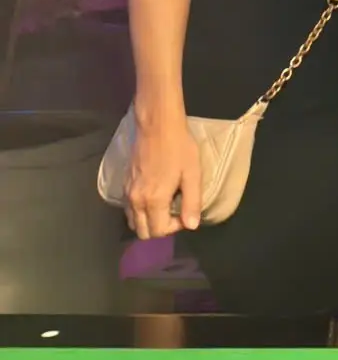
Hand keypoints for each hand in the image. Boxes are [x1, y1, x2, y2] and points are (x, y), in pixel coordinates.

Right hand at [124, 113, 200, 236]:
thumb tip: (191, 226)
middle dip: (160, 228)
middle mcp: (136, 201)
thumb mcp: (192, 174)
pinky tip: (154, 198)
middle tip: (175, 213)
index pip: (158, 231)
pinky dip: (140, 211)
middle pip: (142, 232)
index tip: (185, 213)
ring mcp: (127, 193)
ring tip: (165, 206)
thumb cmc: (179, 149)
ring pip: (133, 221)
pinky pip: (129, 209)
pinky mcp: (123, 184)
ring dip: (148, 221)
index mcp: (153, 200)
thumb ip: (192, 202)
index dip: (174, 228)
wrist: (157, 127)